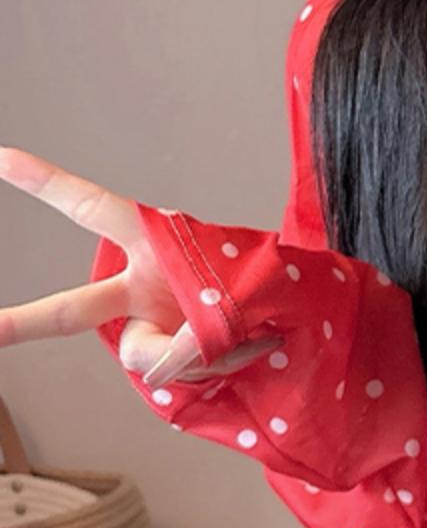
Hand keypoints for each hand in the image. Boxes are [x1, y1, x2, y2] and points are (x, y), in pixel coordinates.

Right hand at [0, 146, 276, 384]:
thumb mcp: (239, 282)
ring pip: (148, 354)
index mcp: (151, 241)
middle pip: (73, 311)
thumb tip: (155, 366)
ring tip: (251, 326)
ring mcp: (152, 325)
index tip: (1, 158)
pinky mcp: (171, 358)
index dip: (46, 184)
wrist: (296, 308)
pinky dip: (225, 359)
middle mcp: (139, 287)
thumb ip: (194, 327)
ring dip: (205, 346)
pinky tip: (257, 341)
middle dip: (21, 324)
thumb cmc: (261, 276)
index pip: (92, 208)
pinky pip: (183, 369)